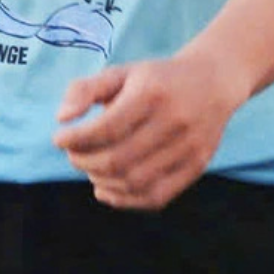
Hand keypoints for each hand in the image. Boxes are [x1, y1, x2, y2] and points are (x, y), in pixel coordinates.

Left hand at [54, 49, 252, 209]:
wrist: (214, 80)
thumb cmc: (157, 78)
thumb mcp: (121, 72)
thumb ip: (85, 90)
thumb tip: (62, 119)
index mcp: (152, 93)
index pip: (106, 128)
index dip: (76, 140)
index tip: (60, 139)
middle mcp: (174, 120)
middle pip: (118, 160)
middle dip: (84, 163)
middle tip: (74, 156)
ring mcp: (189, 147)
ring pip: (135, 182)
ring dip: (102, 182)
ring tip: (91, 169)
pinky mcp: (197, 166)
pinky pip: (156, 197)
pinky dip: (125, 201)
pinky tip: (107, 189)